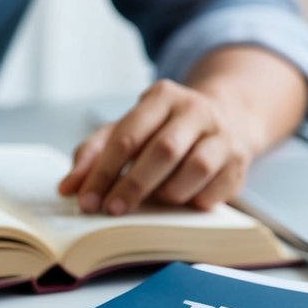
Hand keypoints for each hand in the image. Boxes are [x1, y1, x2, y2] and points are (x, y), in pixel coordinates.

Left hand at [58, 79, 259, 213]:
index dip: (103, 172)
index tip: (87, 200)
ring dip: (167, 193)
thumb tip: (68, 188)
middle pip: (163, 151)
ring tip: (153, 199)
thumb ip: (93, 155)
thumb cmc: (162, 130)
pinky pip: (214, 191)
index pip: (127, 136)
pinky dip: (192, 201)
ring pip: (195, 170)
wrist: (224, 121)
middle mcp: (196, 110)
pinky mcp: (240, 163)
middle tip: (112, 210)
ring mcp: (222, 135)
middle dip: (133, 186)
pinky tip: (181, 200)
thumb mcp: (126, 131)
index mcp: (162, 96)